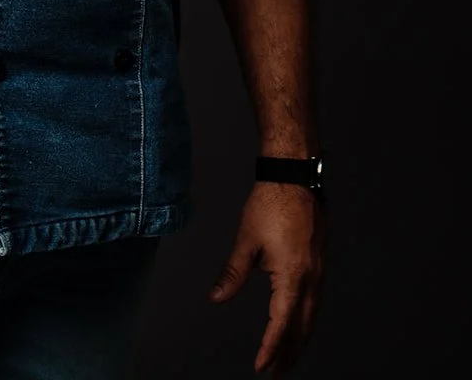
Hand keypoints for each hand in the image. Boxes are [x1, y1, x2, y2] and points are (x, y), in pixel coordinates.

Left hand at [209, 183, 326, 373]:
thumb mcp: (246, 240)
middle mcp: (310, 278)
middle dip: (288, 352)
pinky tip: (299, 323)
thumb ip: (233, 273)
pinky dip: (306, 319)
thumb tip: (216, 298)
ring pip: (311, 315)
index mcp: (292, 275)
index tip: (261, 366)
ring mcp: (319, 271)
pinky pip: (315, 301)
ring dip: (299, 338)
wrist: (294, 176)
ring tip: (287, 357)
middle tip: (275, 372)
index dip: (271, 347)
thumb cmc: (270, 204)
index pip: (281, 323)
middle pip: (301, 326)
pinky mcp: (320, 263)